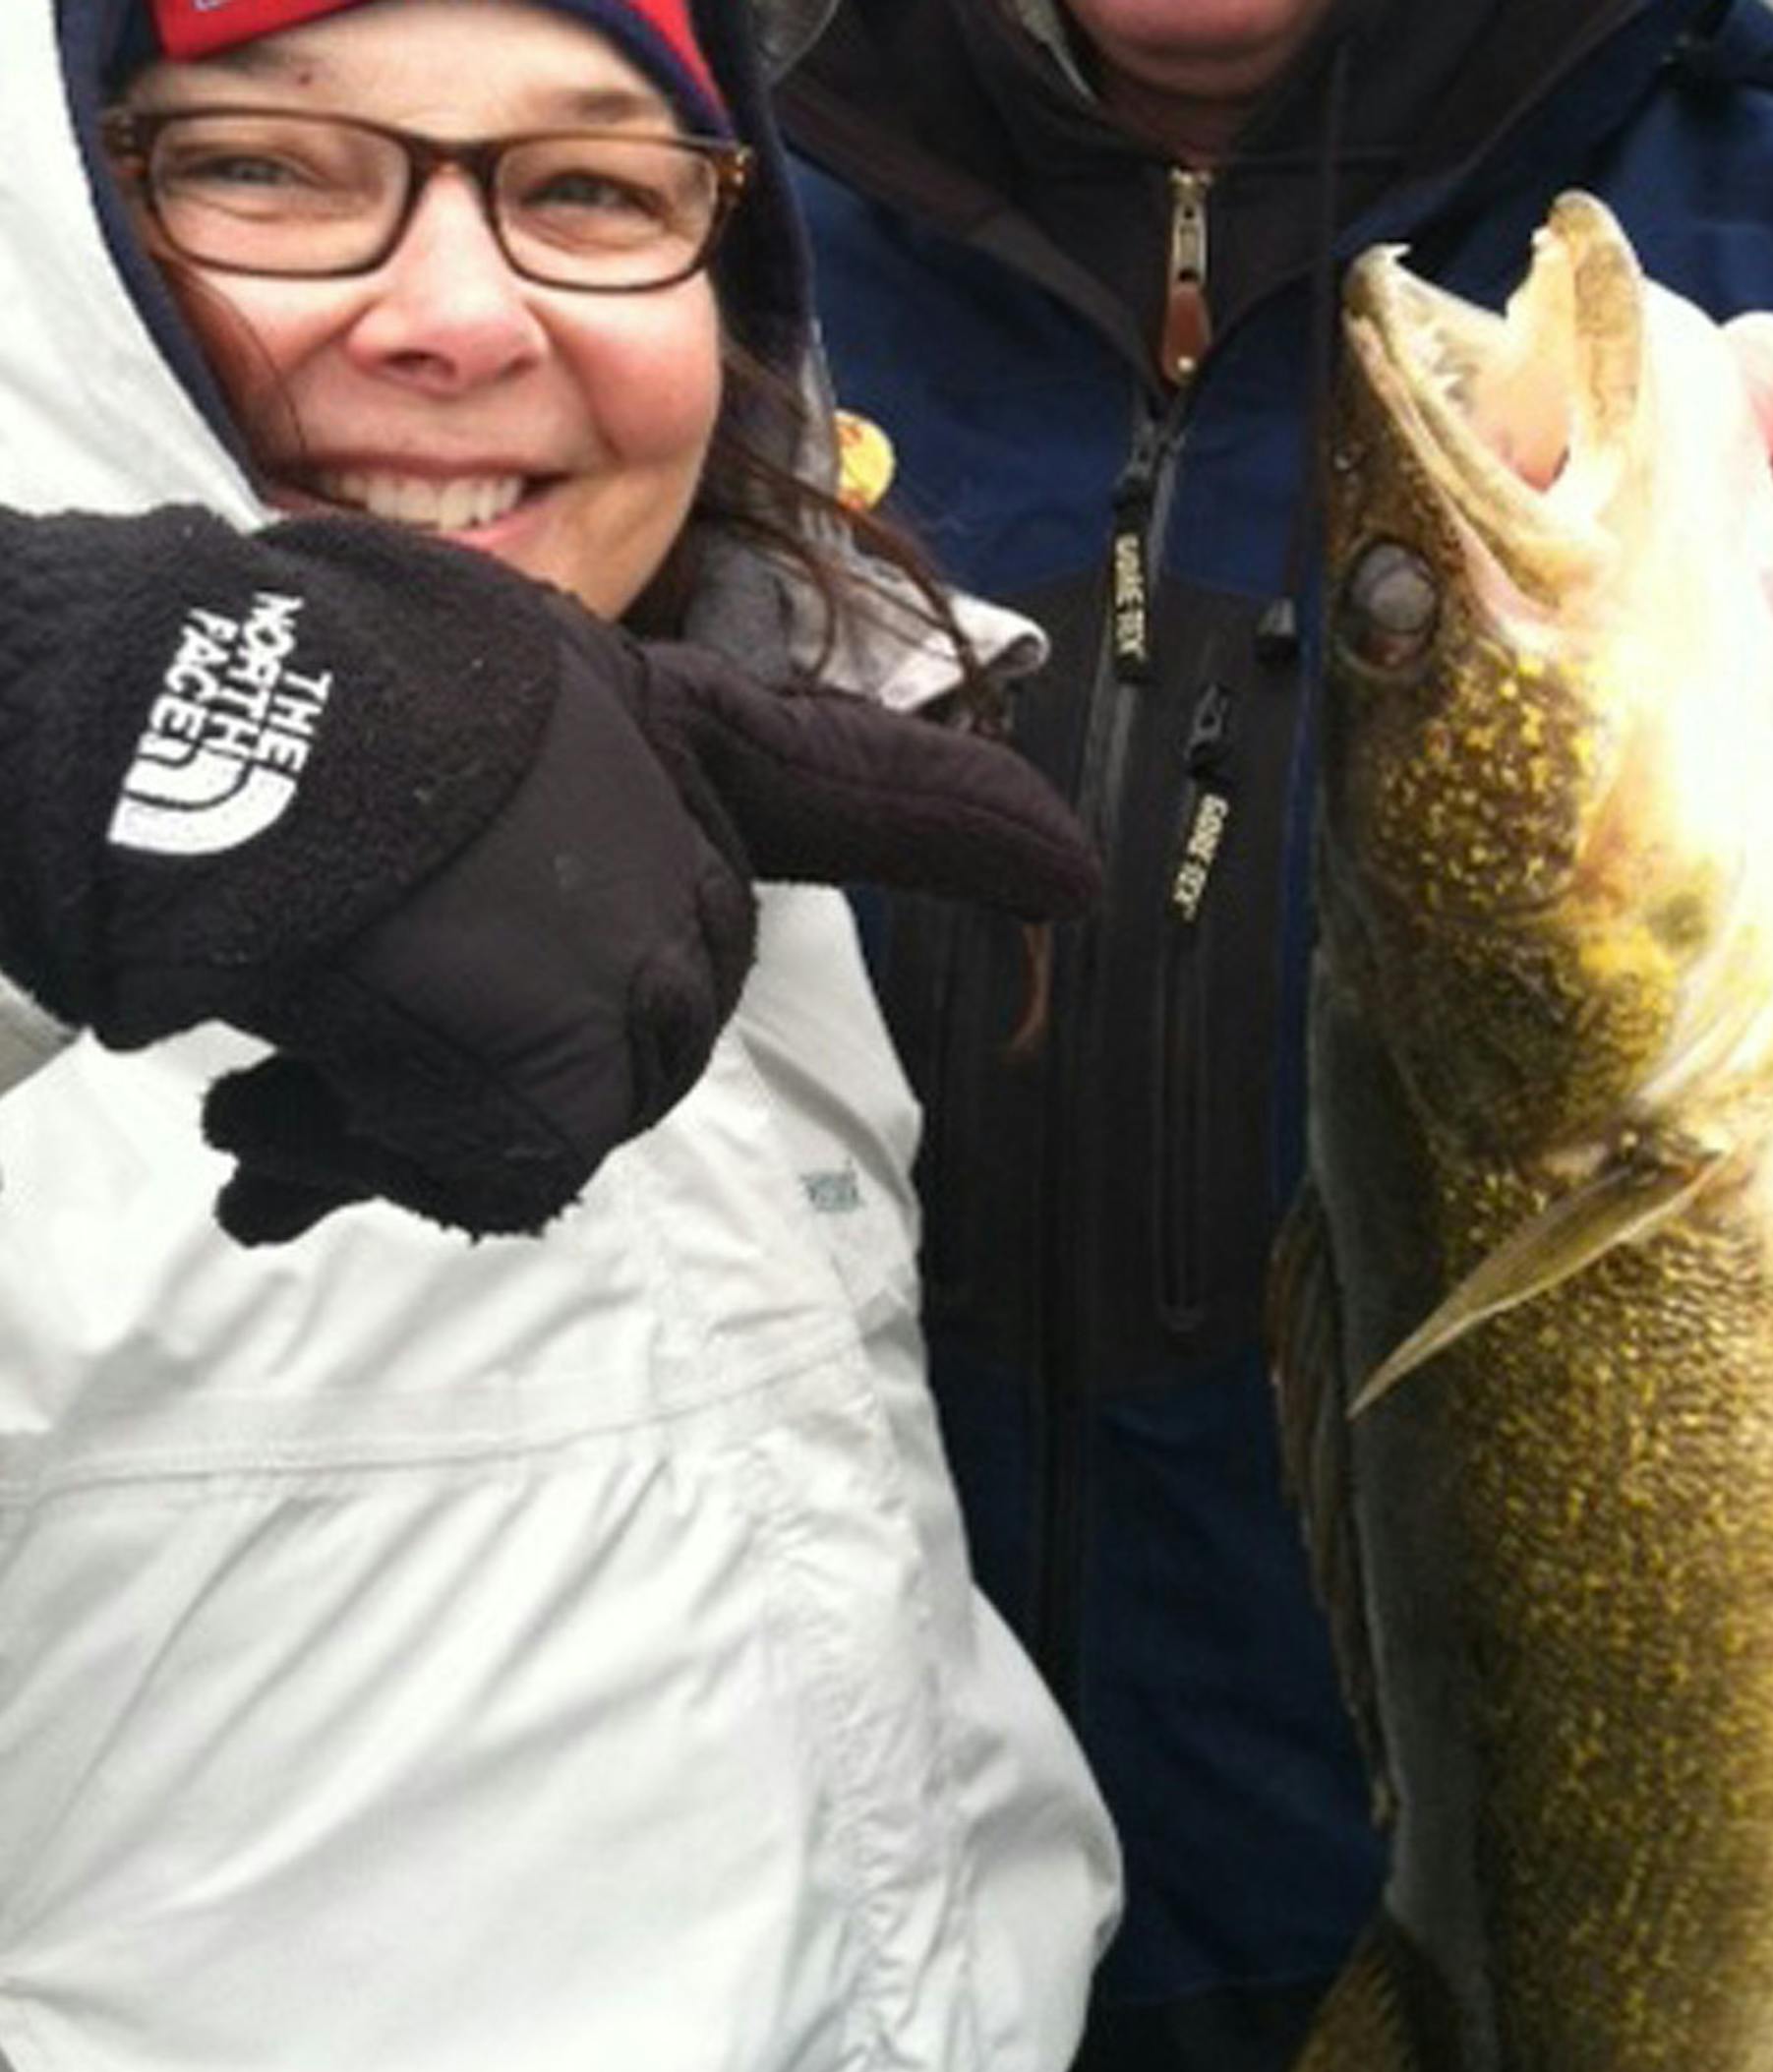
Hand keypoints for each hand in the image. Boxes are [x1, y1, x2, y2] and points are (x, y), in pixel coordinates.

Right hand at [0, 506, 1095, 1243]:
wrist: (191, 731)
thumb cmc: (281, 695)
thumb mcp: (453, 713)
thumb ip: (518, 833)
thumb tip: (454, 992)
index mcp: (657, 732)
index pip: (847, 787)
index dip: (961, 836)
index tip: (1075, 885)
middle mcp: (679, 844)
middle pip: (658, 1016)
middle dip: (508, 1054)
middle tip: (344, 1042)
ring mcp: (638, 954)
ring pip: (571, 1108)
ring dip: (411, 1115)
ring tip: (279, 1076)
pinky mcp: (573, 1058)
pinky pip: (493, 1170)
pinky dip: (369, 1161)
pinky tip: (273, 1127)